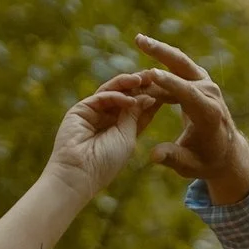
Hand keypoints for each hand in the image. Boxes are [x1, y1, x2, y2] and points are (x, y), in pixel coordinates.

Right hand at [44, 75, 162, 206]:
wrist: (80, 174)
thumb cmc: (107, 162)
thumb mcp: (128, 136)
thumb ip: (135, 115)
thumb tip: (148, 96)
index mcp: (121, 129)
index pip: (139, 108)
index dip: (152, 97)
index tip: (169, 87)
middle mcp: (107, 119)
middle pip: (126, 96)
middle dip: (141, 86)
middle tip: (156, 75)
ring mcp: (94, 112)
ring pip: (113, 92)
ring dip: (128, 84)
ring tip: (144, 78)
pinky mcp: (81, 109)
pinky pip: (101, 96)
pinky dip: (116, 95)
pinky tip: (130, 99)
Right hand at [130, 35, 248, 205]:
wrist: (226, 151)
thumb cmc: (206, 160)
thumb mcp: (189, 165)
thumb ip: (172, 158)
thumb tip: (154, 156)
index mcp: (208, 113)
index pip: (187, 93)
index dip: (169, 83)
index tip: (152, 74)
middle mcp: (209, 93)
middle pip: (184, 67)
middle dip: (161, 53)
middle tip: (139, 40)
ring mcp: (206, 84)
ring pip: (180, 63)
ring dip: (160, 51)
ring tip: (139, 39)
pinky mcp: (200, 82)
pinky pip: (179, 68)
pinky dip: (162, 60)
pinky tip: (147, 50)